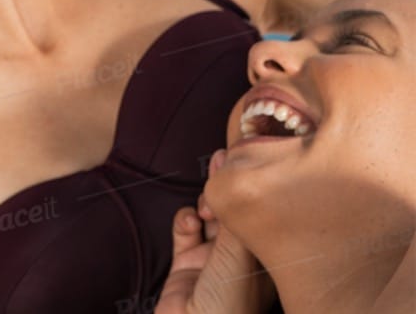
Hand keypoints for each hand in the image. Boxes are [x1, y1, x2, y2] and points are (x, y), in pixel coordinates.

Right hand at [155, 150, 274, 313]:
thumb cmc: (230, 302)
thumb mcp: (241, 251)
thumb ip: (237, 211)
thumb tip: (234, 167)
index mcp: (269, 256)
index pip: (265, 211)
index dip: (256, 186)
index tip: (246, 156)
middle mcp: (244, 256)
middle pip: (237, 210)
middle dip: (228, 188)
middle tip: (221, 160)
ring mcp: (214, 259)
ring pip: (211, 216)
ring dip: (206, 202)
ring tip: (206, 202)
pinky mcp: (186, 262)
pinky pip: (185, 228)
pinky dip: (185, 219)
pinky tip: (190, 223)